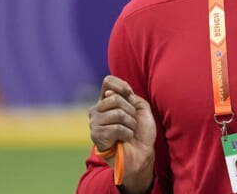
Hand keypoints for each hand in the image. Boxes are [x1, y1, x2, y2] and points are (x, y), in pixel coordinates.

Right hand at [89, 75, 156, 191]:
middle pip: (114, 98)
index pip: (108, 81)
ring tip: (129, 132)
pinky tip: (124, 139)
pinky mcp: (96, 136)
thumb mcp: (141, 109)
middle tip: (132, 122)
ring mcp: (95, 123)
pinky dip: (127, 134)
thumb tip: (113, 95)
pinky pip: (116, 128)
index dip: (122, 86)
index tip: (131, 96)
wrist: (142, 154)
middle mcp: (97, 110)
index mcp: (107, 101)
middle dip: (130, 110)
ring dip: (130, 124)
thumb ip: (131, 97)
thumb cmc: (141, 132)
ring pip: (117, 114)